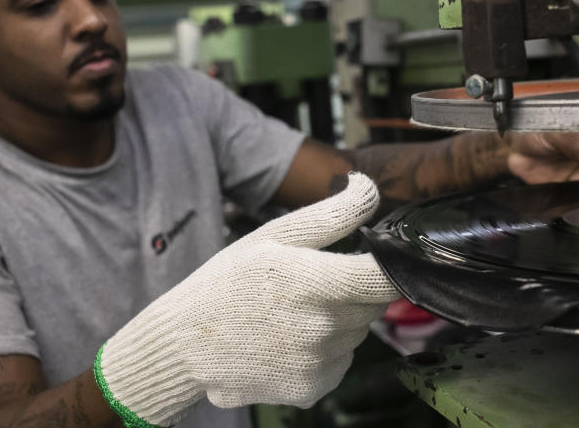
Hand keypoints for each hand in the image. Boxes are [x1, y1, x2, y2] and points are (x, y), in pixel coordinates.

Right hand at [95, 173, 397, 426]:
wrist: (186, 346)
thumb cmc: (229, 283)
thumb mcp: (274, 237)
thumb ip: (332, 214)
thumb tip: (371, 189)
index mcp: (311, 282)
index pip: (383, 276)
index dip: (392, 263)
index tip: (386, 256)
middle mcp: (320, 328)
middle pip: (375, 302)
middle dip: (356, 288)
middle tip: (315, 282)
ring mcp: (318, 363)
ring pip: (360, 330)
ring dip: (341, 318)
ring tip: (294, 312)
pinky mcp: (314, 389)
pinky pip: (343, 359)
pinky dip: (327, 349)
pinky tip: (290, 339)